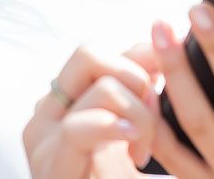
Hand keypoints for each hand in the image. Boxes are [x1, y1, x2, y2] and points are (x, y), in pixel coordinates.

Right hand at [23, 41, 163, 177]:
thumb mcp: (135, 135)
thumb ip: (141, 95)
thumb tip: (164, 46)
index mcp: (65, 103)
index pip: (103, 52)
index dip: (142, 54)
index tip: (169, 71)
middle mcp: (48, 114)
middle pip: (89, 53)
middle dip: (135, 74)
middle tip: (152, 112)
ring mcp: (43, 140)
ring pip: (98, 89)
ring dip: (138, 115)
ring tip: (144, 151)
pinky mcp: (49, 167)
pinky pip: (79, 128)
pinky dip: (114, 128)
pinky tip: (133, 146)